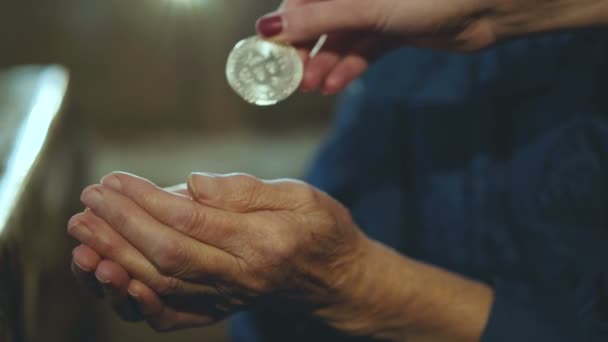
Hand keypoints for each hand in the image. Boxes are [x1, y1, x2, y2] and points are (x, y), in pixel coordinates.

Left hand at [69, 172, 368, 331]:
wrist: (338, 280)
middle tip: (87, 201)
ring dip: (115, 256)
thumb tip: (193, 183)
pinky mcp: (220, 310)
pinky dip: (135, 299)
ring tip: (84, 231)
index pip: (191, 219)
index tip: (115, 180)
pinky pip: (171, 314)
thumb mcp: (300, 195)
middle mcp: (241, 276)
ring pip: (160, 283)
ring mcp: (228, 299)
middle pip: (166, 254)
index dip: (146, 199)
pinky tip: (108, 276)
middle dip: (120, 226)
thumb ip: (246, 190)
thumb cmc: (323, 229)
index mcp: (262, 241)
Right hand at [267, 0, 607, 93]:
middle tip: (292, 78)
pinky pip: (363, 50)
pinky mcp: (394, 29)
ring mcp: (376, 9)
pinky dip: (349, 68)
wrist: (490, 5)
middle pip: (318, 19)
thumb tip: (267, 27)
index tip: (269, 53)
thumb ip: (317, 17)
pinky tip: (334, 85)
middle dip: (304, 49)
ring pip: (340, 38)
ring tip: (313, 87)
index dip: (284, 24)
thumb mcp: (366, 8)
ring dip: (325, 63)